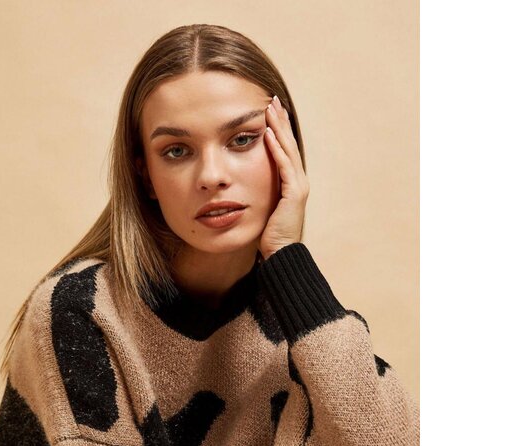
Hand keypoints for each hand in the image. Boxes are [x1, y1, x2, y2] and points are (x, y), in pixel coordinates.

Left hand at [259, 95, 310, 259]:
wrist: (280, 254)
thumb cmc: (268, 235)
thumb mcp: (262, 208)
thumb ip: (257, 193)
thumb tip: (240, 185)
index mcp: (291, 183)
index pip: (284, 150)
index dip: (278, 129)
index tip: (268, 111)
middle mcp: (298, 181)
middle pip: (288, 144)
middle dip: (280, 121)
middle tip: (271, 100)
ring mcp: (298, 187)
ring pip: (288, 150)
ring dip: (278, 128)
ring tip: (270, 109)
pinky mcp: (293, 194)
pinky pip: (284, 167)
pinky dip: (277, 149)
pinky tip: (269, 135)